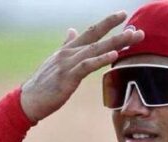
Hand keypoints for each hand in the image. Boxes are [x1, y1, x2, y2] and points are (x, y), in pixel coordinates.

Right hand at [20, 11, 143, 121]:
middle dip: (119, 33)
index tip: (123, 15)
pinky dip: (100, 59)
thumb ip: (67, 44)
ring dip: (115, 43)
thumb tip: (72, 29)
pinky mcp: (67, 77)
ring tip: (131, 37)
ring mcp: (68, 64)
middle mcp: (70, 53)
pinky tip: (113, 55)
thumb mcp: (56, 60)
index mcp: (69, 49)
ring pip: (95, 49)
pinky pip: (86, 66)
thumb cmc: (44, 83)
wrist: (28, 100)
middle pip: (98, 39)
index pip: (92, 31)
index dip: (107, 22)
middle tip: (139, 30)